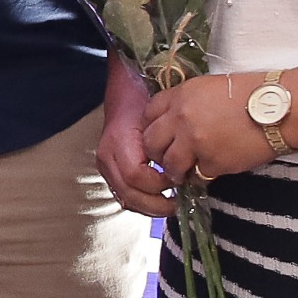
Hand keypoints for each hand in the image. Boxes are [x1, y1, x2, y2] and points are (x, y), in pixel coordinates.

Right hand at [99, 67, 167, 215]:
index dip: (158, 183)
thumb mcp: (160, 116)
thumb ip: (170, 140)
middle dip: (155, 203)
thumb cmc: (144, 99)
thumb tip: (191, 166)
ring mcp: (106, 165)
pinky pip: (124, 195)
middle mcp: (107, 156)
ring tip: (171, 205)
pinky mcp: (110, 170)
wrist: (126, 90)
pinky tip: (159, 200)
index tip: (178, 179)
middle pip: (128, 193)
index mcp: (118, 141)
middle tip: (178, 203)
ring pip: (125, 199)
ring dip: (149, 207)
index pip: (136, 175)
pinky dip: (143, 202)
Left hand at [133, 73, 266, 200]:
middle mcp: (182, 118)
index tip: (160, 135)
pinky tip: (212, 169)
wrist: (280, 108)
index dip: (152, 127)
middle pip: (151, 142)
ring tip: (185, 171)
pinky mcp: (212, 162)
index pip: (149, 113)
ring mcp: (195, 142)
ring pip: (169, 164)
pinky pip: (197, 176)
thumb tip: (175, 119)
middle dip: (157, 152)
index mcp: (182, 95)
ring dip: (175, 170)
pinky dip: (202, 176)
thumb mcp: (212, 87)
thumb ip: (189, 102)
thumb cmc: (254, 94)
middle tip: (168, 157)